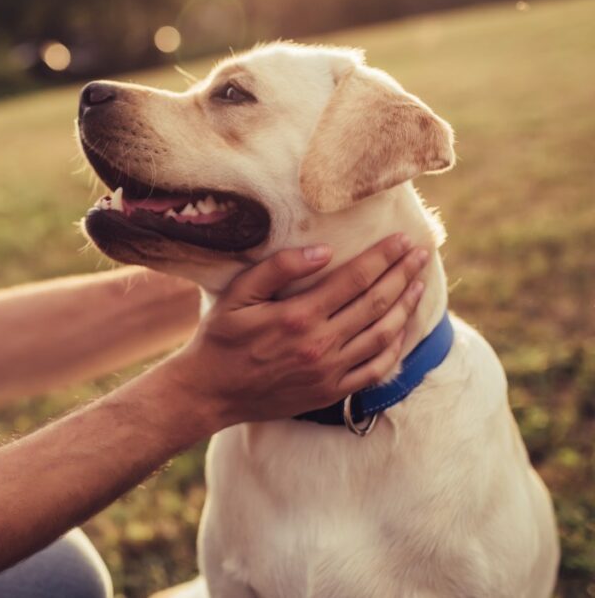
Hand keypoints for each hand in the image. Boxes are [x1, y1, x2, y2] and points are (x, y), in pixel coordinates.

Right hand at [158, 234, 428, 429]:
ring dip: (405, 307)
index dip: (383, 257)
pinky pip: (375, 369)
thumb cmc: (221, 338)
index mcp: (298, 316)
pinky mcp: (331, 392)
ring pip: (382, 335)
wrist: (210, 392)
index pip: (355, 279)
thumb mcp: (238, 295)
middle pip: (376, 303)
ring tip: (418, 284)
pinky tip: (402, 329)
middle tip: (421, 254)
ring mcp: (329, 371)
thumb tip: (323, 251)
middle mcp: (320, 344)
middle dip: (403, 275)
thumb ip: (278, 269)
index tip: (403, 240)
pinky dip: (395, 347)